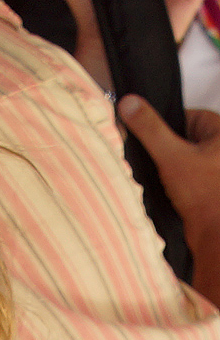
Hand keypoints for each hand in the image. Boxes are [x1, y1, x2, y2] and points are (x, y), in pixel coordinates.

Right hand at [119, 95, 219, 305]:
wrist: (216, 235)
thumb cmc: (205, 196)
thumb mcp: (170, 155)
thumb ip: (149, 128)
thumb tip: (129, 103)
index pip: (191, 116)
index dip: (168, 125)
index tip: (153, 136)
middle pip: (186, 137)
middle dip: (168, 148)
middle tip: (159, 160)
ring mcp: (218, 170)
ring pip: (185, 158)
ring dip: (170, 166)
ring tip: (165, 177)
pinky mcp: (211, 189)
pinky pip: (188, 177)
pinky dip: (176, 182)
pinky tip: (170, 191)